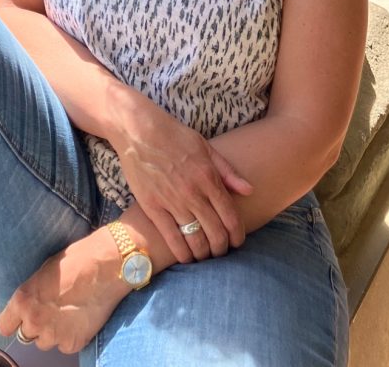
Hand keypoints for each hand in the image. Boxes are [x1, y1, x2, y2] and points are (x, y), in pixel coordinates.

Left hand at [0, 231, 125, 354]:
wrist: (105, 266)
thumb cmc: (75, 260)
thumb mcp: (44, 272)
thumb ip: (32, 294)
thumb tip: (29, 305)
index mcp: (23, 300)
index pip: (4, 326)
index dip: (14, 321)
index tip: (20, 318)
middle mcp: (34, 321)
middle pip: (26, 336)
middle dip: (37, 326)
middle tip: (53, 310)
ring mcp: (54, 335)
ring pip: (46, 343)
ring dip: (53, 333)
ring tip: (69, 313)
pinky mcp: (73, 343)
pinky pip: (65, 346)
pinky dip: (71, 336)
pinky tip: (80, 318)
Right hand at [109, 95, 252, 263]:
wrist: (138, 130)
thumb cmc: (174, 135)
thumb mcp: (206, 147)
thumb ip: (227, 171)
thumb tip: (249, 190)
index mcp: (208, 177)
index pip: (230, 216)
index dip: (237, 235)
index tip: (237, 242)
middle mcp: (193, 193)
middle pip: (216, 232)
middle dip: (222, 248)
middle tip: (221, 252)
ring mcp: (172, 201)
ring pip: (195, 239)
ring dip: (204, 254)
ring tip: (205, 255)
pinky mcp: (152, 207)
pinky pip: (171, 238)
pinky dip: (182, 254)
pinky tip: (186, 258)